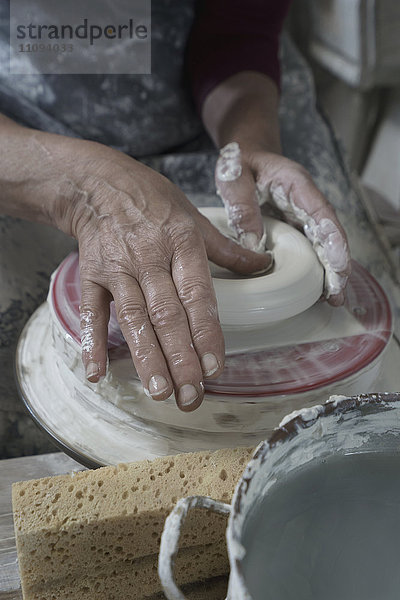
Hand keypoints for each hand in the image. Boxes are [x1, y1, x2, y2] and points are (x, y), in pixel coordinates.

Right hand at [53, 141, 270, 410]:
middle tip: (190, 396)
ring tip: (159, 392)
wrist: (99, 183)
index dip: (206, 334)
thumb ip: (227, 250)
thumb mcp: (194, 218)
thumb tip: (265, 267)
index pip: (197, 296)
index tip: (214, 369)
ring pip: (133, 318)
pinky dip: (93, 341)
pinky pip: (92, 310)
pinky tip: (97, 372)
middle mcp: (150, 258)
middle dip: (180, 359)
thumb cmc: (153, 201)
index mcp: (181, 244)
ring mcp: (118, 268)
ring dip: (146, 357)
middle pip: (166, 315)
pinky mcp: (91, 275)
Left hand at [215, 145, 350, 304]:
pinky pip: (310, 248)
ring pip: (323, 244)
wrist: (245, 155)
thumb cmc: (240, 162)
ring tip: (333, 298)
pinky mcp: (296, 226)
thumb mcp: (234, 178)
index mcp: (296, 184)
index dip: (333, 239)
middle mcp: (307, 201)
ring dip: (330, 271)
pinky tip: (317, 289)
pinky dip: (316, 267)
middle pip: (329, 234)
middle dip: (337, 264)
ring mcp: (303, 214)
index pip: (321, 213)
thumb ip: (243, 207)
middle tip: (337, 293)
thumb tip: (254, 245)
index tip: (338, 264)